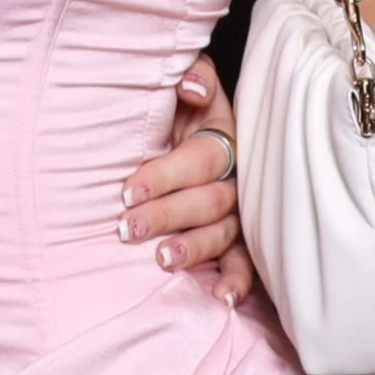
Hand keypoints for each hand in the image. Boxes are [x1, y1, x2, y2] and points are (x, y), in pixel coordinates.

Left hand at [117, 54, 252, 304]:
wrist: (201, 119)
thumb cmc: (186, 103)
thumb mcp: (192, 83)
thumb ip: (194, 76)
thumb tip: (188, 87)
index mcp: (223, 139)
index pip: (197, 161)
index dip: (164, 175)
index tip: (127, 190)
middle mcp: (236, 178)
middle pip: (207, 201)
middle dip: (167, 216)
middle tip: (127, 229)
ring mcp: (241, 210)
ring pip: (223, 233)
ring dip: (194, 249)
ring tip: (163, 261)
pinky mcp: (243, 237)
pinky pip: (248, 262)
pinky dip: (238, 281)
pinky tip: (223, 298)